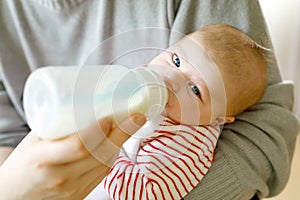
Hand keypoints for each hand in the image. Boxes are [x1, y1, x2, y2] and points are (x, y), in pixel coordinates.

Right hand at [0, 114, 145, 199]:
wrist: (16, 195)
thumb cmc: (23, 164)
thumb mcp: (34, 141)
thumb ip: (58, 126)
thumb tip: (85, 104)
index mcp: (44, 160)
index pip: (79, 145)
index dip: (98, 131)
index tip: (111, 116)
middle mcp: (61, 177)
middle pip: (99, 154)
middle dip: (122, 134)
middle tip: (136, 116)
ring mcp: (74, 188)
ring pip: (105, 163)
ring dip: (121, 142)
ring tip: (131, 124)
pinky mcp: (82, 194)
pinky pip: (103, 172)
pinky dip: (113, 154)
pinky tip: (117, 142)